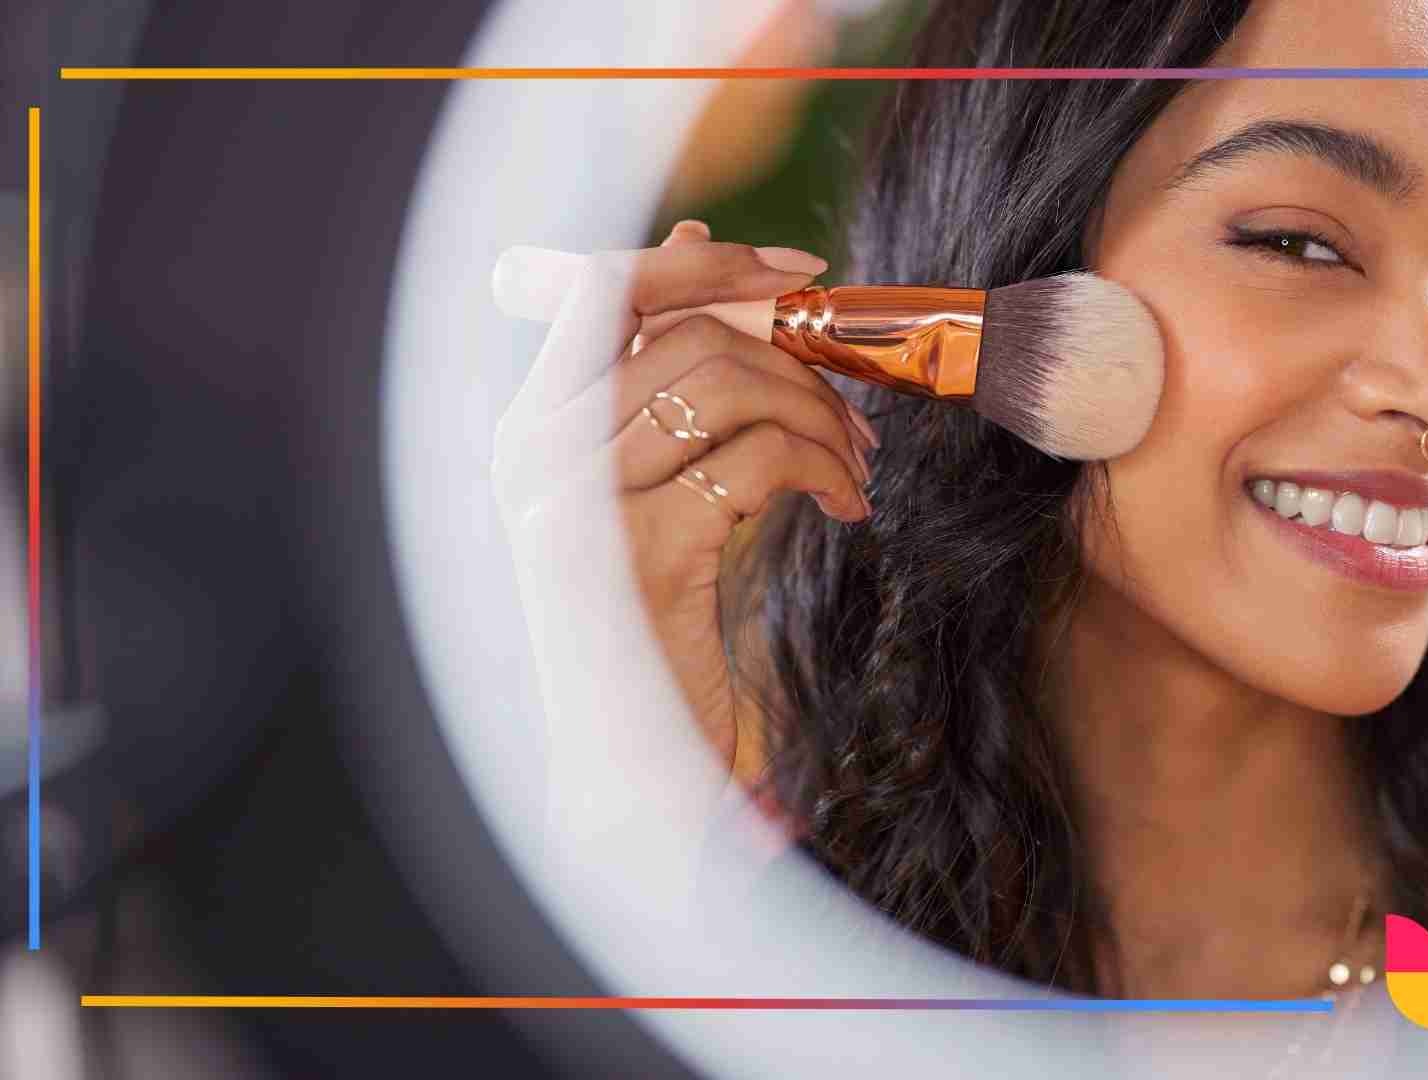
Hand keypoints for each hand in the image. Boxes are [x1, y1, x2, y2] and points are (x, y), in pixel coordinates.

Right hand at [492, 221, 875, 795]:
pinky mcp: (639, 550)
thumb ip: (657, 377)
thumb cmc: (644, 632)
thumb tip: (692, 241)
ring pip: (727, 380)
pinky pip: (759, 457)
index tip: (802, 274)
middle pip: (686, 327)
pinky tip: (847, 505)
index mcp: (528, 428)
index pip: (605, 285)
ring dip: (819, 411)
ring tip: (854, 463)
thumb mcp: (643, 489)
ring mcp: (578, 500)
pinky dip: (825, 467)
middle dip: (796, 355)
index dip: (711, 264)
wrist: (630, 771)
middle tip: (856, 413)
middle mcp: (533, 452)